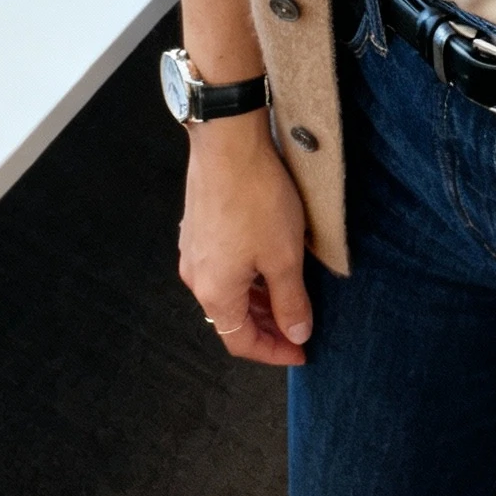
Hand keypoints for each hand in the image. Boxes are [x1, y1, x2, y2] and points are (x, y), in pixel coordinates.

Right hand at [177, 109, 311, 365]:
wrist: (229, 143)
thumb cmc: (256, 199)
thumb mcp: (284, 258)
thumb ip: (291, 302)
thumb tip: (296, 333)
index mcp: (215, 292)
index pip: (241, 342)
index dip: (274, 352)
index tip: (301, 351)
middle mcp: (196, 276)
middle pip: (232, 318)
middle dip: (268, 328)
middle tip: (300, 328)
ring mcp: (194, 250)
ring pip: (228, 291)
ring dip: (258, 301)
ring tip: (291, 297)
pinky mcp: (198, 227)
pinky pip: (223, 267)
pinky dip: (248, 277)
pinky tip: (270, 265)